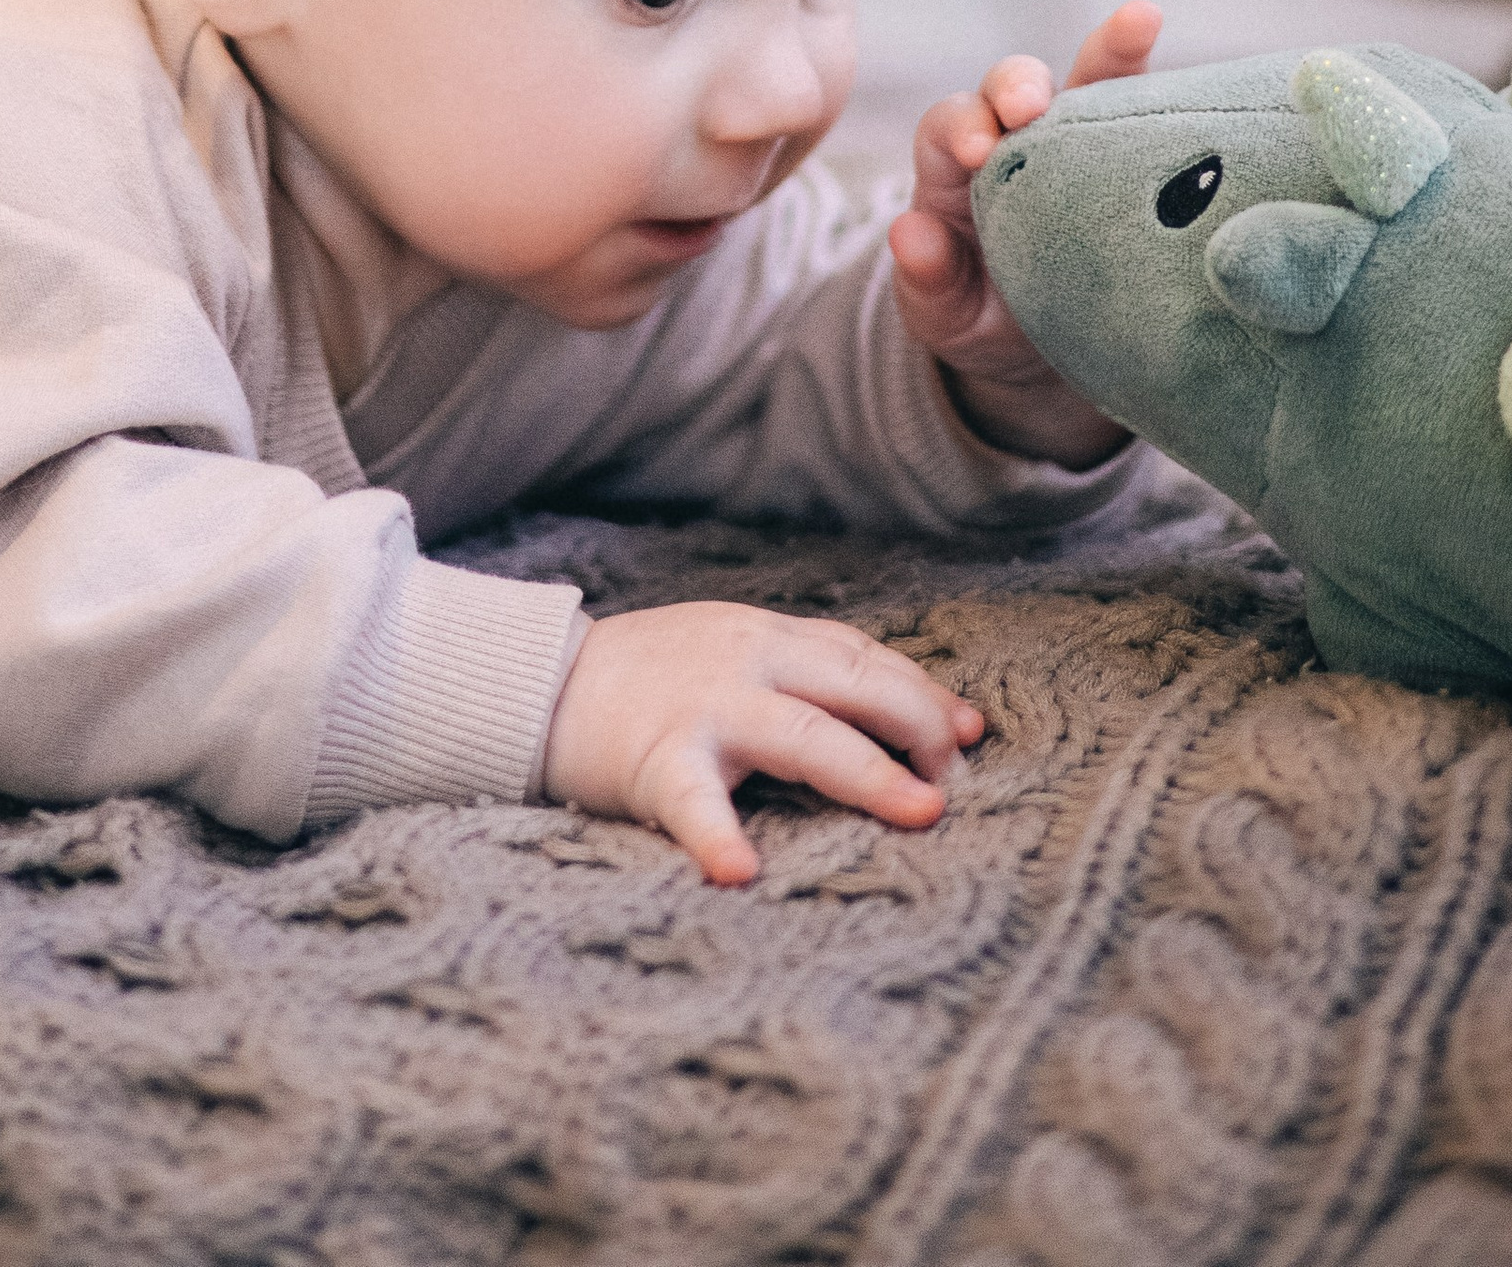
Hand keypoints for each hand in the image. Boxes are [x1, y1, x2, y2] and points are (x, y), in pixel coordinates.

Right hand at [541, 601, 982, 885]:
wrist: (540, 684)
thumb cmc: (655, 680)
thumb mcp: (737, 655)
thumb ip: (816, 679)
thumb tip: (930, 718)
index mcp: (769, 638)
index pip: (865, 657)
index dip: (924, 694)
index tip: (972, 733)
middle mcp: (749, 662)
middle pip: (856, 686)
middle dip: (920, 727)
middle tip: (958, 781)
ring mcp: (706, 708)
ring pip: (805, 735)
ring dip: (869, 773)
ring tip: (920, 812)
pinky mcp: (657, 760)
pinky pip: (695, 803)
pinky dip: (719, 837)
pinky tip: (743, 873)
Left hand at [888, 3, 1162, 465]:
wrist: (1036, 345)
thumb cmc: (976, 316)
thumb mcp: (943, 314)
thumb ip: (925, 278)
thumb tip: (908, 233)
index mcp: (954, 168)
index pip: (949, 126)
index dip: (962, 127)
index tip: (977, 150)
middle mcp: (1015, 136)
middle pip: (1012, 84)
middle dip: (1021, 84)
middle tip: (1030, 106)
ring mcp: (1078, 137)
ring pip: (1090, 77)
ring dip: (1114, 48)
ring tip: (1142, 20)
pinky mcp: (1132, 151)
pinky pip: (1151, 111)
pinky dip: (1176, 90)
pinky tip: (1211, 81)